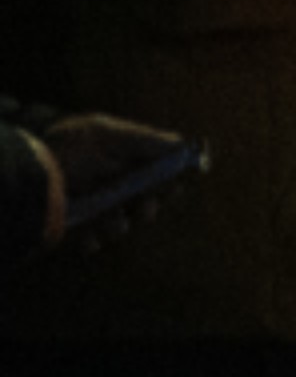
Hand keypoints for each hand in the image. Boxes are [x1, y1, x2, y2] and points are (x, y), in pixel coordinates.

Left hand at [27, 114, 183, 249]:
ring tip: (113, 223)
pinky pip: (92, 239)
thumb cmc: (69, 143)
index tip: (172, 188)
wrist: (30, 165)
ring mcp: (95, 205)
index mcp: (126, 160)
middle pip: (144, 201)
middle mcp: (113, 183)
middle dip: (148, 207)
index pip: (159, 174)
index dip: (168, 183)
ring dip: (121, 225)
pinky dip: (94, 241)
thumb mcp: (110, 135)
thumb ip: (147, 141)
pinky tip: (90, 239)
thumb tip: (184, 146)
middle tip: (145, 208)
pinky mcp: (76, 223)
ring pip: (120, 223)